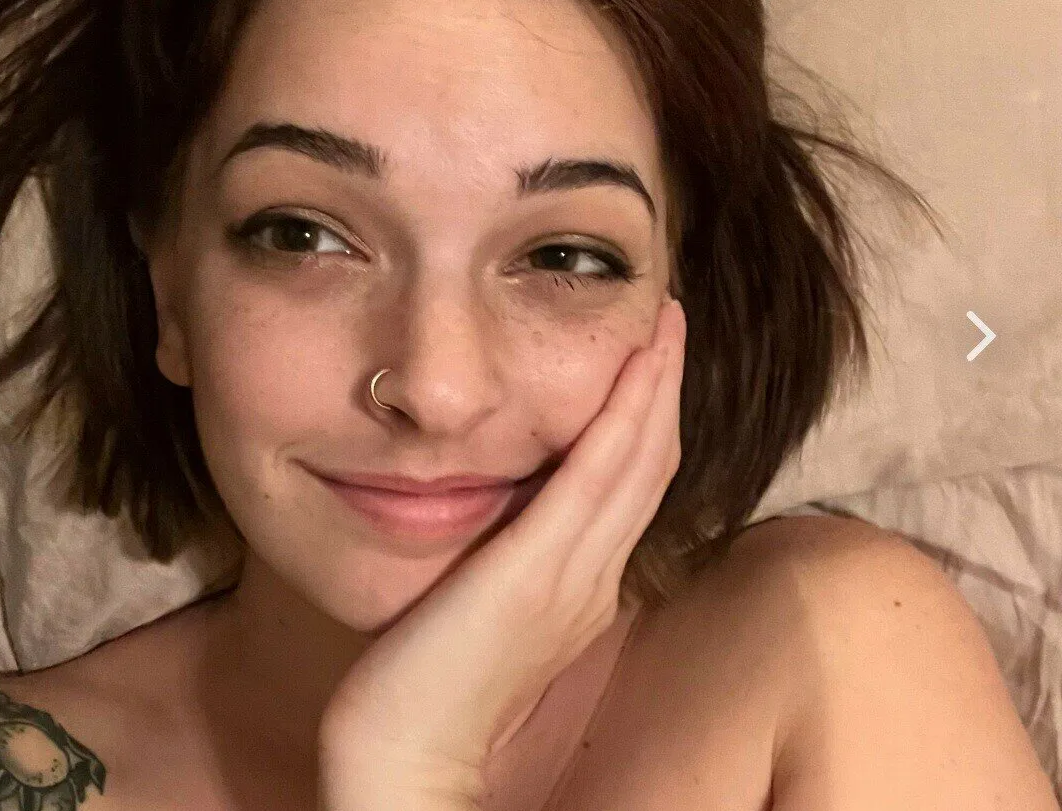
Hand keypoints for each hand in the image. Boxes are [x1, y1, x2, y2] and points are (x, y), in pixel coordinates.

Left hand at [317, 298, 685, 806]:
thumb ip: (506, 566)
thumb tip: (501, 518)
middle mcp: (593, 579)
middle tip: (672, 318)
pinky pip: (598, 477)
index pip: (630, 489)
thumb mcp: (480, 613)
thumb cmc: (425, 690)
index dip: (648, 420)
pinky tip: (637, 364)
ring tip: (667, 321)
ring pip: (639, 462)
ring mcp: (573, 577)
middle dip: (665, 387)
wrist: (405, 760)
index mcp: (580, 588)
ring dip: (656, 385)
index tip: (650, 359)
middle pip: (650, 466)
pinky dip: (625, 414)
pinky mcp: (539, 572)